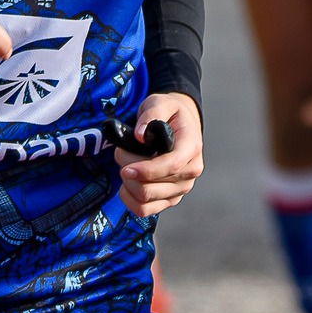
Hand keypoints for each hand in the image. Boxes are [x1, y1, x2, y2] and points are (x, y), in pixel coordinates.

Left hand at [115, 93, 202, 216]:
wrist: (179, 125)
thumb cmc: (169, 114)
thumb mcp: (161, 102)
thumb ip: (152, 113)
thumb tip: (140, 136)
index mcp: (191, 148)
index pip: (172, 166)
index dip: (147, 170)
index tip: (126, 169)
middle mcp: (190, 172)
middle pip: (153, 187)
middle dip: (128, 171)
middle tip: (120, 151)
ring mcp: (181, 188)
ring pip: (146, 200)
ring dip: (127, 184)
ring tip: (125, 164)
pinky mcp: (169, 198)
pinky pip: (144, 210)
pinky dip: (129, 199)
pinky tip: (126, 182)